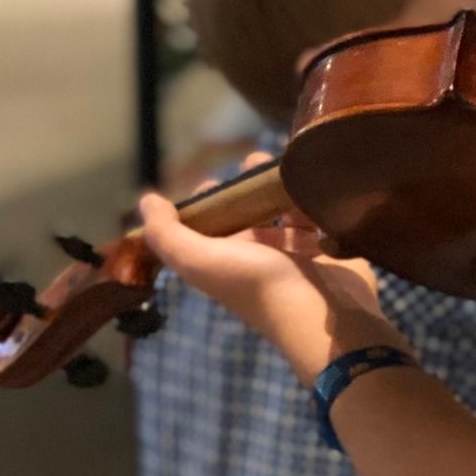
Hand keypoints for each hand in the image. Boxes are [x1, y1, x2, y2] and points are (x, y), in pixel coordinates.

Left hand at [137, 158, 406, 377]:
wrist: (320, 313)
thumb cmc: (258, 285)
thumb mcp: (201, 261)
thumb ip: (168, 234)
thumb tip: (147, 200)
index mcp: (225, 259)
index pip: (210, 223)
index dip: (207, 199)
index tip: (215, 178)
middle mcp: (257, 256)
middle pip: (247, 212)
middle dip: (247, 186)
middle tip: (254, 162)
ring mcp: (294, 251)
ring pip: (284, 208)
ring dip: (280, 184)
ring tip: (285, 164)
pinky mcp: (328, 245)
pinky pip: (317, 211)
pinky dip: (312, 194)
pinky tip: (312, 177)